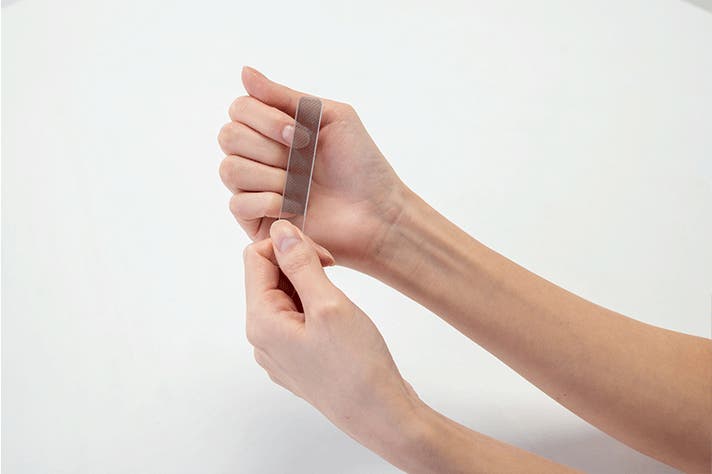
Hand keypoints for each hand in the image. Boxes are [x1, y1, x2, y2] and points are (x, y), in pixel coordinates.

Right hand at [219, 66, 404, 269]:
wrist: (377, 211)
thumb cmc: (360, 164)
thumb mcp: (328, 116)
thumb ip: (283, 96)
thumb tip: (244, 71)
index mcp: (273, 129)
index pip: (239, 109)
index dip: (265, 119)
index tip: (302, 135)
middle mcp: (259, 156)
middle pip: (228, 136)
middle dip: (269, 148)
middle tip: (304, 162)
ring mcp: (255, 189)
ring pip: (230, 169)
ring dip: (271, 176)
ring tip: (302, 188)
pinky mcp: (256, 221)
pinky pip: (237, 204)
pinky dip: (267, 202)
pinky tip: (294, 207)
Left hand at [243, 219, 418, 447]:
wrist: (380, 415)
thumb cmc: (357, 366)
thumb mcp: (328, 304)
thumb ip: (300, 264)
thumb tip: (279, 231)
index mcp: (261, 322)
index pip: (255, 259)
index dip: (288, 246)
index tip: (323, 256)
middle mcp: (263, 339)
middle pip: (268, 278)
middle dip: (299, 265)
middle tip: (334, 272)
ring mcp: (279, 352)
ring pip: (284, 298)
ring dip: (308, 286)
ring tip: (339, 300)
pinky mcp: (297, 360)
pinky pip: (296, 320)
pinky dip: (314, 307)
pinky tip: (338, 319)